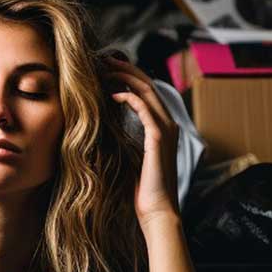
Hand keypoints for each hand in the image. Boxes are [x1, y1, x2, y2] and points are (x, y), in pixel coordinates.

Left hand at [105, 56, 180, 228]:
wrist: (156, 211)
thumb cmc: (142, 190)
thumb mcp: (130, 157)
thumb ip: (123, 138)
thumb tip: (102, 126)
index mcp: (163, 127)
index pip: (147, 91)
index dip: (128, 76)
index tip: (107, 69)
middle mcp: (168, 124)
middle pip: (148, 84)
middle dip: (125, 69)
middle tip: (104, 59)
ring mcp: (166, 129)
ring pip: (147, 90)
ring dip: (125, 76)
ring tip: (105, 68)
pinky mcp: (158, 138)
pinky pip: (144, 108)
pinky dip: (129, 97)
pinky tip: (112, 95)